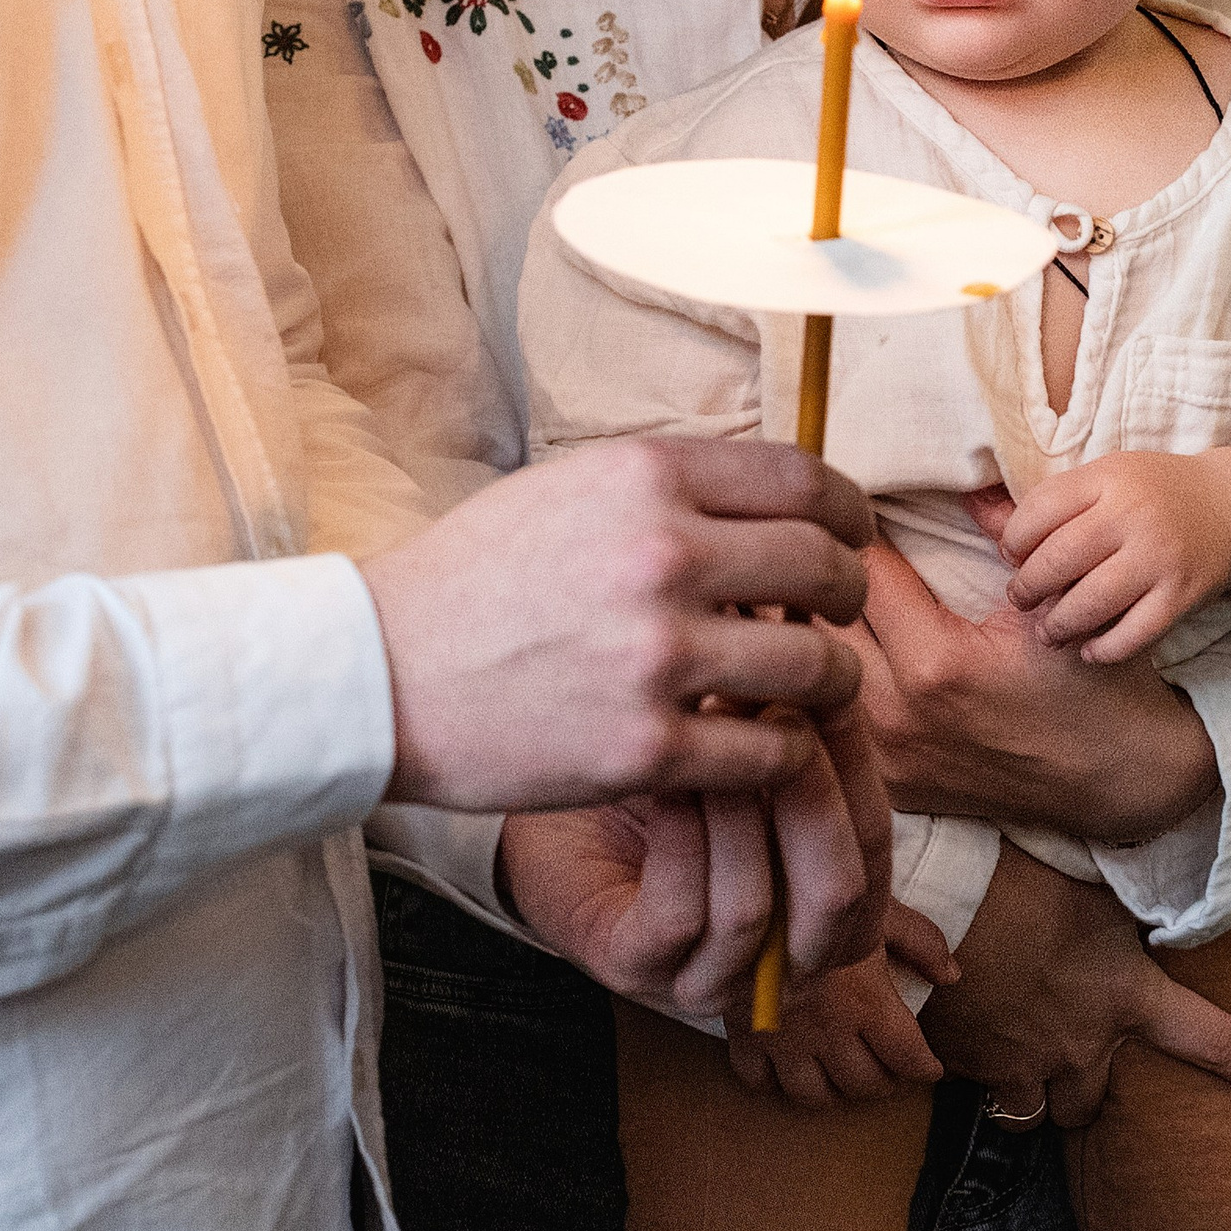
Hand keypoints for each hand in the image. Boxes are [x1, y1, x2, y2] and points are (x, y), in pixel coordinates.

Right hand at [360, 439, 871, 811]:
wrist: (378, 676)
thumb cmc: (472, 582)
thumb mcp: (568, 490)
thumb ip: (668, 488)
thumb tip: (768, 494)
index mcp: (646, 476)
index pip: (806, 480)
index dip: (850, 513)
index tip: (852, 538)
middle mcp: (662, 554)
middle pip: (829, 568)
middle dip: (848, 597)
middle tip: (834, 620)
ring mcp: (658, 655)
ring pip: (821, 668)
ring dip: (829, 683)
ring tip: (804, 691)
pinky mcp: (647, 746)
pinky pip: (772, 752)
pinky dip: (781, 754)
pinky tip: (756, 747)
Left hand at [499, 707, 893, 1021]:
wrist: (539, 802)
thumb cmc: (650, 773)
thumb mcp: (740, 750)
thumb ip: (795, 726)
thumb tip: (830, 659)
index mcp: (821, 906)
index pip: (874, 844)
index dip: (858, 764)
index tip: (830, 683)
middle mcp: (776, 960)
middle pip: (839, 888)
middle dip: (812, 791)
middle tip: (780, 707)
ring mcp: (704, 975)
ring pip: (757, 907)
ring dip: (738, 809)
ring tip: (713, 733)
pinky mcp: (635, 967)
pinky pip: (683, 914)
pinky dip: (682, 838)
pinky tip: (667, 780)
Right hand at [724, 908, 948, 1105]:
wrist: (749, 892)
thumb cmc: (819, 895)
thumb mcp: (877, 908)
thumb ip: (921, 941)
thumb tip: (952, 975)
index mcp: (866, 1002)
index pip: (908, 1059)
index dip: (927, 1069)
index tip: (931, 1068)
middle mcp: (827, 1031)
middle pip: (865, 1085)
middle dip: (886, 1083)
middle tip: (890, 1070)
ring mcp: (783, 1040)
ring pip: (815, 1096)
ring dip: (836, 1092)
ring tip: (844, 1075)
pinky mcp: (744, 1036)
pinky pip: (760, 1083)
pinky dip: (776, 1083)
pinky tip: (788, 1067)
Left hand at [845, 540, 1219, 844]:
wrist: (1119, 779)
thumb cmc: (1093, 682)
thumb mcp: (1053, 599)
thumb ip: (1003, 529)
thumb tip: (959, 474)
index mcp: (937, 664)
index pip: (861, 571)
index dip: (856, 533)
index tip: (853, 513)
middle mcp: (898, 717)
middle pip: (817, 623)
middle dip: (821, 582)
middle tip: (830, 552)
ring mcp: (889, 760)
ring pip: (817, 675)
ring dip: (817, 634)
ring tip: (824, 600)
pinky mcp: (890, 786)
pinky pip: (834, 724)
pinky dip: (832, 687)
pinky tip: (842, 661)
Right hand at [918, 846, 1230, 1130]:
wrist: (936, 900)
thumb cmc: (1018, 875)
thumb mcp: (1093, 881)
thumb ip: (1130, 895)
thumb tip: (1173, 853)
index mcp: (1125, 996)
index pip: (1209, 1038)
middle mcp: (1080, 1044)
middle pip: (1092, 1105)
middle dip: (1084, 1090)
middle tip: (1073, 1062)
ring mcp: (1022, 1063)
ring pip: (1031, 1114)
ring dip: (1030, 1095)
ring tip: (1016, 1066)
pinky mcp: (968, 1065)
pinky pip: (977, 1088)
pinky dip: (976, 1070)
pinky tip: (964, 1035)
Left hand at [992, 457, 1230, 660]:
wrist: (1230, 511)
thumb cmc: (1149, 497)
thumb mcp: (1102, 481)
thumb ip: (1047, 502)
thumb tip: (972, 509)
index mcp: (1107, 477)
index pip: (1039, 511)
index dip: (1014, 541)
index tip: (1011, 557)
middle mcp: (1133, 514)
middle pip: (1058, 559)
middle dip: (1028, 588)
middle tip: (1019, 600)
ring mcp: (1160, 556)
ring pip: (1090, 602)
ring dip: (1058, 624)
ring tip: (1048, 630)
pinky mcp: (1183, 595)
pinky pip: (1133, 634)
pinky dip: (1104, 649)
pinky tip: (1088, 650)